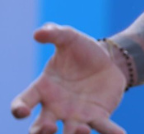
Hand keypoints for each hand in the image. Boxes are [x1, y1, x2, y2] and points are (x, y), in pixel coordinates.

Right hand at [10, 24, 126, 133]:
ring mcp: (76, 115)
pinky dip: (111, 132)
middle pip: (41, 127)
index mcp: (43, 88)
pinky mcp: (97, 116)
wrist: (109, 59)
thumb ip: (54, 33)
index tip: (21, 112)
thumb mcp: (70, 38)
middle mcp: (55, 107)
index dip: (19, 108)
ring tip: (82, 131)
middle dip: (42, 131)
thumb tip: (38, 32)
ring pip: (70, 132)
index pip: (24, 101)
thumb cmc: (82, 51)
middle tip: (49, 129)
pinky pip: (103, 127)